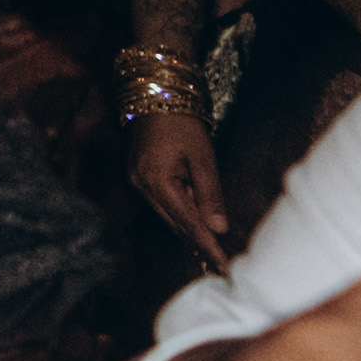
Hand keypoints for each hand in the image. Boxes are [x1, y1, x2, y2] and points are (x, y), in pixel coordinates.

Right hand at [128, 108, 232, 266]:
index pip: (187, 222)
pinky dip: (181, 207)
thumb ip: (210, 194)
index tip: (222, 264)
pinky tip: (196, 203)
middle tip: (224, 252)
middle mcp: (141, 185)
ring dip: (190, 220)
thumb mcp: (203, 157)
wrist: (157, 95)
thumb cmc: (182, 122)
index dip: (207, 244)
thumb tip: (218, 228)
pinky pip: (163, 202)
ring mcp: (137, 181)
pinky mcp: (139, 176)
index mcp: (156, 180)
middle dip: (199, 235)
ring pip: (168, 214)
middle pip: (175, 222)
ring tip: (213, 223)